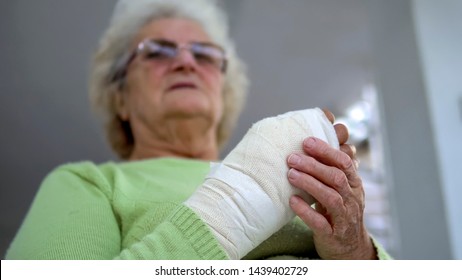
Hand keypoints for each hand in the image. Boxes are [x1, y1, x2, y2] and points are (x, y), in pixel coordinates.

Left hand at [286, 110, 375, 258]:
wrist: (350, 248)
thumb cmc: (340, 211)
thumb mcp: (342, 189)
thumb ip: (332, 169)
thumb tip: (312, 142)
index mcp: (354, 185)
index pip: (344, 163)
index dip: (326, 151)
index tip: (306, 141)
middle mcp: (352, 199)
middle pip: (336, 178)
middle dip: (313, 165)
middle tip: (291, 157)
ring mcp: (344, 218)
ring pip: (330, 198)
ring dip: (309, 184)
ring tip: (290, 174)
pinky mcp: (333, 235)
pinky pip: (320, 223)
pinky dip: (306, 211)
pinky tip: (292, 201)